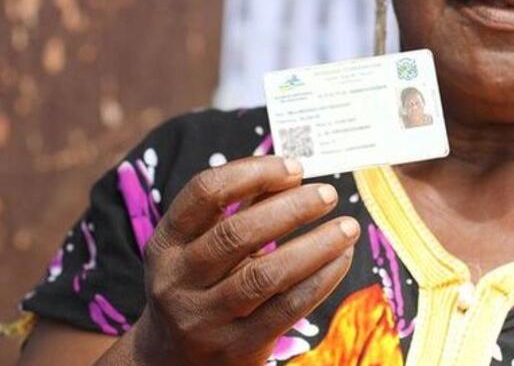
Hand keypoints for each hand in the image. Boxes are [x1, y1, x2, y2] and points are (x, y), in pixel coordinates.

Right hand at [118, 156, 358, 365]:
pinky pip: (287, 308)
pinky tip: (340, 260)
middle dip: (291, 208)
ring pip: (265, 275)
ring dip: (315, 246)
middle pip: (237, 233)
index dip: (252, 172)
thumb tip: (292, 173)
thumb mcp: (200, 247)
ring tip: (347, 228)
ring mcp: (205, 319)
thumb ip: (241, 209)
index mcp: (166, 243)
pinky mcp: (237, 348)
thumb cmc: (199, 287)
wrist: (173, 361)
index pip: (204, 193)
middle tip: (328, 195)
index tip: (294, 167)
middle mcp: (176, 281)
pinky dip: (320, 280)